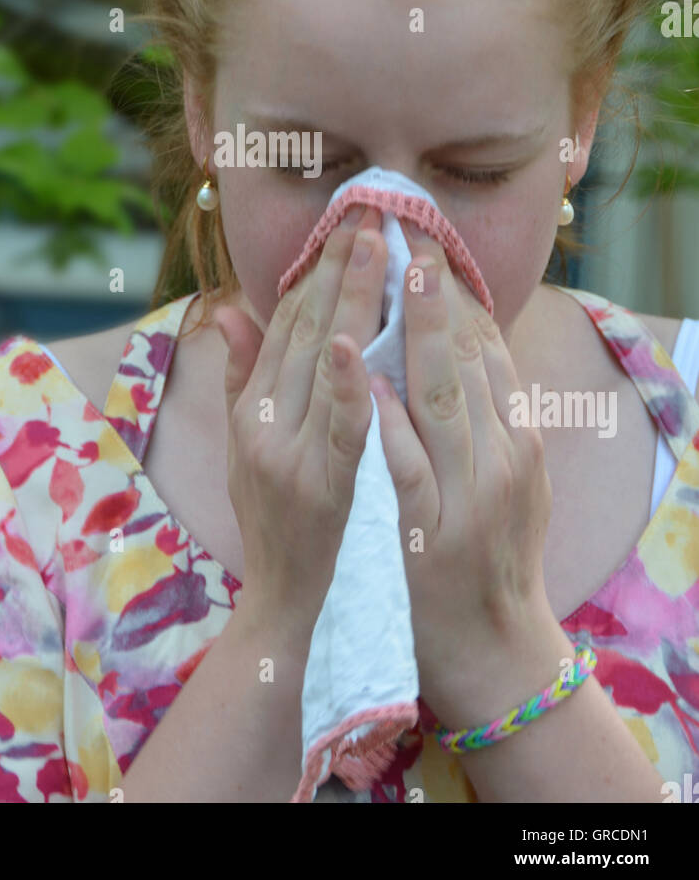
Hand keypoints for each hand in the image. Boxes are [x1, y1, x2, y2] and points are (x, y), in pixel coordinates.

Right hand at [213, 205, 387, 642]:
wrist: (295, 615)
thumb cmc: (281, 529)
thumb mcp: (248, 454)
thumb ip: (240, 379)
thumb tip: (227, 310)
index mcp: (253, 413)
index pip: (284, 325)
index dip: (313, 271)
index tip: (343, 225)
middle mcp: (263, 427)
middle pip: (304, 330)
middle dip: (340, 267)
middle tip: (371, 213)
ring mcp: (291, 458)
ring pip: (323, 364)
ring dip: (355, 301)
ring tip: (384, 247)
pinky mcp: (323, 492)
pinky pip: (339, 428)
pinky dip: (346, 383)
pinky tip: (358, 340)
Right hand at [372, 224, 556, 721]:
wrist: (490, 648)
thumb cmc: (412, 599)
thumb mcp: (384, 530)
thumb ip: (373, 443)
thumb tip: (346, 366)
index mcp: (439, 476)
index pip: (415, 370)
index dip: (399, 311)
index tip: (381, 255)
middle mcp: (487, 458)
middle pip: (456, 353)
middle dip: (430, 291)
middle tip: (406, 232)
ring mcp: (518, 456)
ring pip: (486, 360)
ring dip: (459, 305)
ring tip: (433, 257)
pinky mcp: (533, 459)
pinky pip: (508, 382)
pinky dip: (485, 339)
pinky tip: (469, 313)